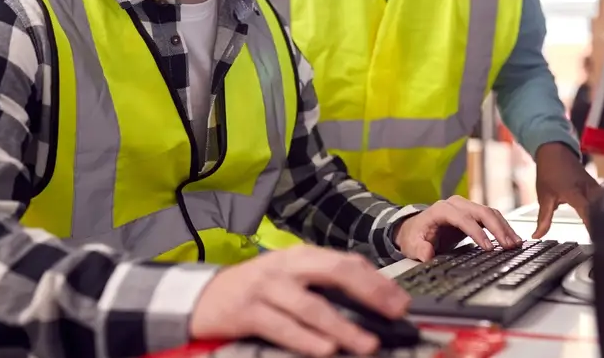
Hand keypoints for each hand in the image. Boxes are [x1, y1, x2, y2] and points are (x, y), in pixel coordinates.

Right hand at [189, 245, 410, 356]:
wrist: (203, 297)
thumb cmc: (256, 289)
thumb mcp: (290, 277)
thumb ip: (322, 283)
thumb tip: (370, 298)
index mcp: (302, 256)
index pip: (347, 262)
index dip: (377, 281)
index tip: (400, 301)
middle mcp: (286, 266)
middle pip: (335, 272)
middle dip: (369, 293)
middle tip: (394, 313)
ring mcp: (266, 288)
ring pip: (312, 306)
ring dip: (342, 327)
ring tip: (366, 343)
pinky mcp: (247, 312)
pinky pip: (282, 327)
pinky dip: (305, 339)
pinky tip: (325, 350)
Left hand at [393, 195, 523, 261]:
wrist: (415, 229)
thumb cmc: (415, 236)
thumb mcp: (412, 244)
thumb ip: (420, 249)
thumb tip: (427, 254)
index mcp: (441, 209)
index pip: (463, 218)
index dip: (477, 232)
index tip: (488, 247)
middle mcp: (456, 204)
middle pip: (481, 212)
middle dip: (497, 229)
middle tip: (509, 245)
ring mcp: (466, 207)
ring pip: (490, 213)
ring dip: (504, 228)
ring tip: (515, 243)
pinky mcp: (473, 214)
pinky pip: (491, 217)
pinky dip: (502, 227)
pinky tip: (511, 238)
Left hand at [533, 142, 602, 238]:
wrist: (555, 150)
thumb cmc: (549, 170)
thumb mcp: (544, 197)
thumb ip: (543, 219)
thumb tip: (537, 235)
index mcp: (575, 193)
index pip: (589, 213)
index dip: (594, 228)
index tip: (597, 242)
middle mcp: (589, 190)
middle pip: (602, 210)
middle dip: (603, 226)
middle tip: (603, 243)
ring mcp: (595, 187)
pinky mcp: (597, 187)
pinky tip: (603, 221)